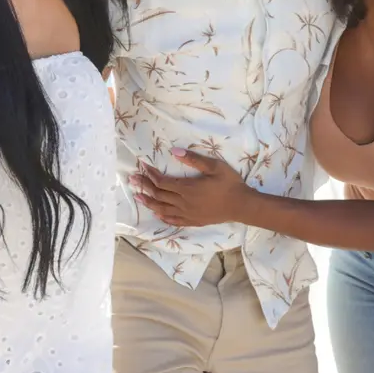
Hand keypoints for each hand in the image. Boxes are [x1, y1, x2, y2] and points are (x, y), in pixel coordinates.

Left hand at [129, 149, 251, 226]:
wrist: (241, 205)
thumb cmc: (229, 183)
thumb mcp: (214, 166)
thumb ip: (194, 159)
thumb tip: (175, 151)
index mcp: (187, 188)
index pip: (162, 182)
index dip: (150, 174)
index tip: (142, 166)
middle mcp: (183, 203)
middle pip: (159, 195)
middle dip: (144, 186)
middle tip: (132, 179)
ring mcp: (187, 214)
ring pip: (162, 209)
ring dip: (149, 202)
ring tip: (138, 196)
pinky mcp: (193, 221)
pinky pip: (173, 220)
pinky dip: (163, 216)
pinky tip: (157, 213)